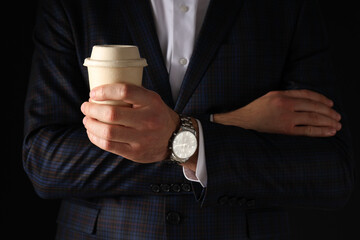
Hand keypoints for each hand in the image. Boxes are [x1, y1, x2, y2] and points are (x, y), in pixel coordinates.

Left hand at [81, 83, 178, 162]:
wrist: (175, 139)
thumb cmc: (157, 114)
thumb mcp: (152, 99)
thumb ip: (133, 93)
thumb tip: (103, 89)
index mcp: (151, 102)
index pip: (125, 91)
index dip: (105, 91)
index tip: (93, 93)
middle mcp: (148, 120)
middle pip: (112, 114)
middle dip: (92, 109)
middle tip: (86, 106)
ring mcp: (142, 138)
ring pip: (107, 132)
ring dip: (91, 125)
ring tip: (87, 120)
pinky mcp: (135, 152)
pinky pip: (109, 146)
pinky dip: (95, 138)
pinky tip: (92, 132)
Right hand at [214, 90, 341, 136]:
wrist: (243, 119)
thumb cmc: (256, 107)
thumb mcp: (271, 95)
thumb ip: (287, 94)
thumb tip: (307, 98)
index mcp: (283, 95)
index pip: (308, 95)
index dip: (322, 99)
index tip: (331, 104)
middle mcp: (286, 105)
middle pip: (314, 107)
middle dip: (329, 112)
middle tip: (338, 116)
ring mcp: (286, 118)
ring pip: (313, 119)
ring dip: (328, 121)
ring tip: (337, 125)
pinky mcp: (284, 130)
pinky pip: (306, 131)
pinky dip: (320, 131)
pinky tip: (329, 132)